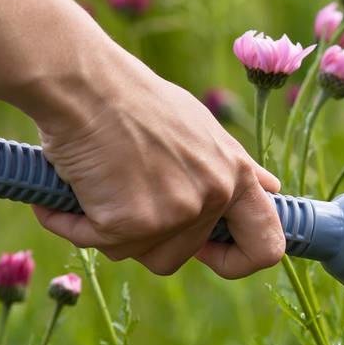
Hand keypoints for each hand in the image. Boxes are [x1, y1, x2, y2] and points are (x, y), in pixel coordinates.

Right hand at [31, 40, 285, 277]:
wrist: (86, 84)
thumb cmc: (138, 101)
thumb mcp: (204, 129)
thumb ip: (235, 167)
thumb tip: (272, 188)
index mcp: (237, 175)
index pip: (265, 246)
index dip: (238, 260)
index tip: (209, 252)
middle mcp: (214, 196)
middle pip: (181, 255)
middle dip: (148, 236)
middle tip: (125, 195)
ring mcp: (176, 212)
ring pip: (139, 254)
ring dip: (112, 231)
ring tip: (100, 184)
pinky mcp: (133, 222)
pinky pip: (98, 242)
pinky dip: (76, 223)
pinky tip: (71, 190)